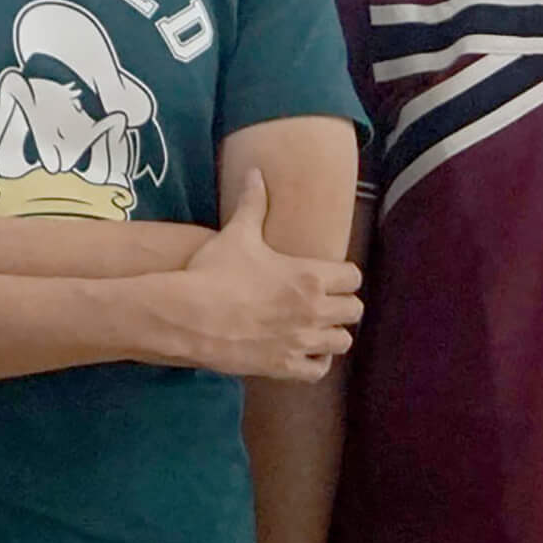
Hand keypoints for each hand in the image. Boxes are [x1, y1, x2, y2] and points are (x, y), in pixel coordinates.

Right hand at [149, 173, 361, 380]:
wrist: (188, 316)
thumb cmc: (215, 272)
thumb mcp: (237, 234)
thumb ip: (253, 204)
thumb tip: (256, 173)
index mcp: (310, 276)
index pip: (353, 277)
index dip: (345, 275)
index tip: (332, 276)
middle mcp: (313, 310)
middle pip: (355, 310)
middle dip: (343, 305)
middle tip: (326, 301)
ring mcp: (300, 341)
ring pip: (342, 342)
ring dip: (333, 333)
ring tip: (317, 327)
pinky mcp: (284, 367)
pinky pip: (318, 370)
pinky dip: (316, 362)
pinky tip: (304, 352)